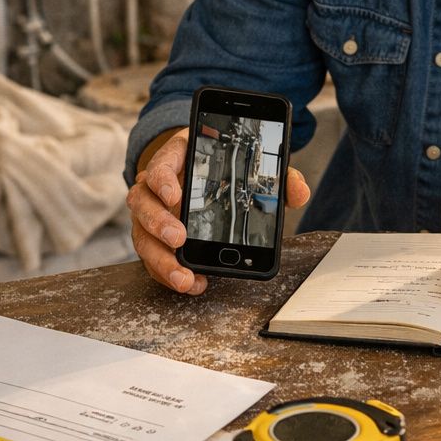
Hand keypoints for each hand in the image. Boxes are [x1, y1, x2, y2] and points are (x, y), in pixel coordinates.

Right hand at [126, 128, 313, 294]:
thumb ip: (277, 175)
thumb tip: (298, 191)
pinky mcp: (154, 237)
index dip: (162, 180)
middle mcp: (156, 186)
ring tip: (183, 275)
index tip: (175, 195)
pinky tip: (189, 282)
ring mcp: (152, 212)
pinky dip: (167, 272)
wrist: (202, 171)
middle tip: (179, 239)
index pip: (159, 164)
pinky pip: (153, 257)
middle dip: (159, 223)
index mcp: (177, 158)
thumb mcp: (250, 163)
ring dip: (160, 258)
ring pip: (141, 234)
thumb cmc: (225, 167)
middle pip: (142, 202)